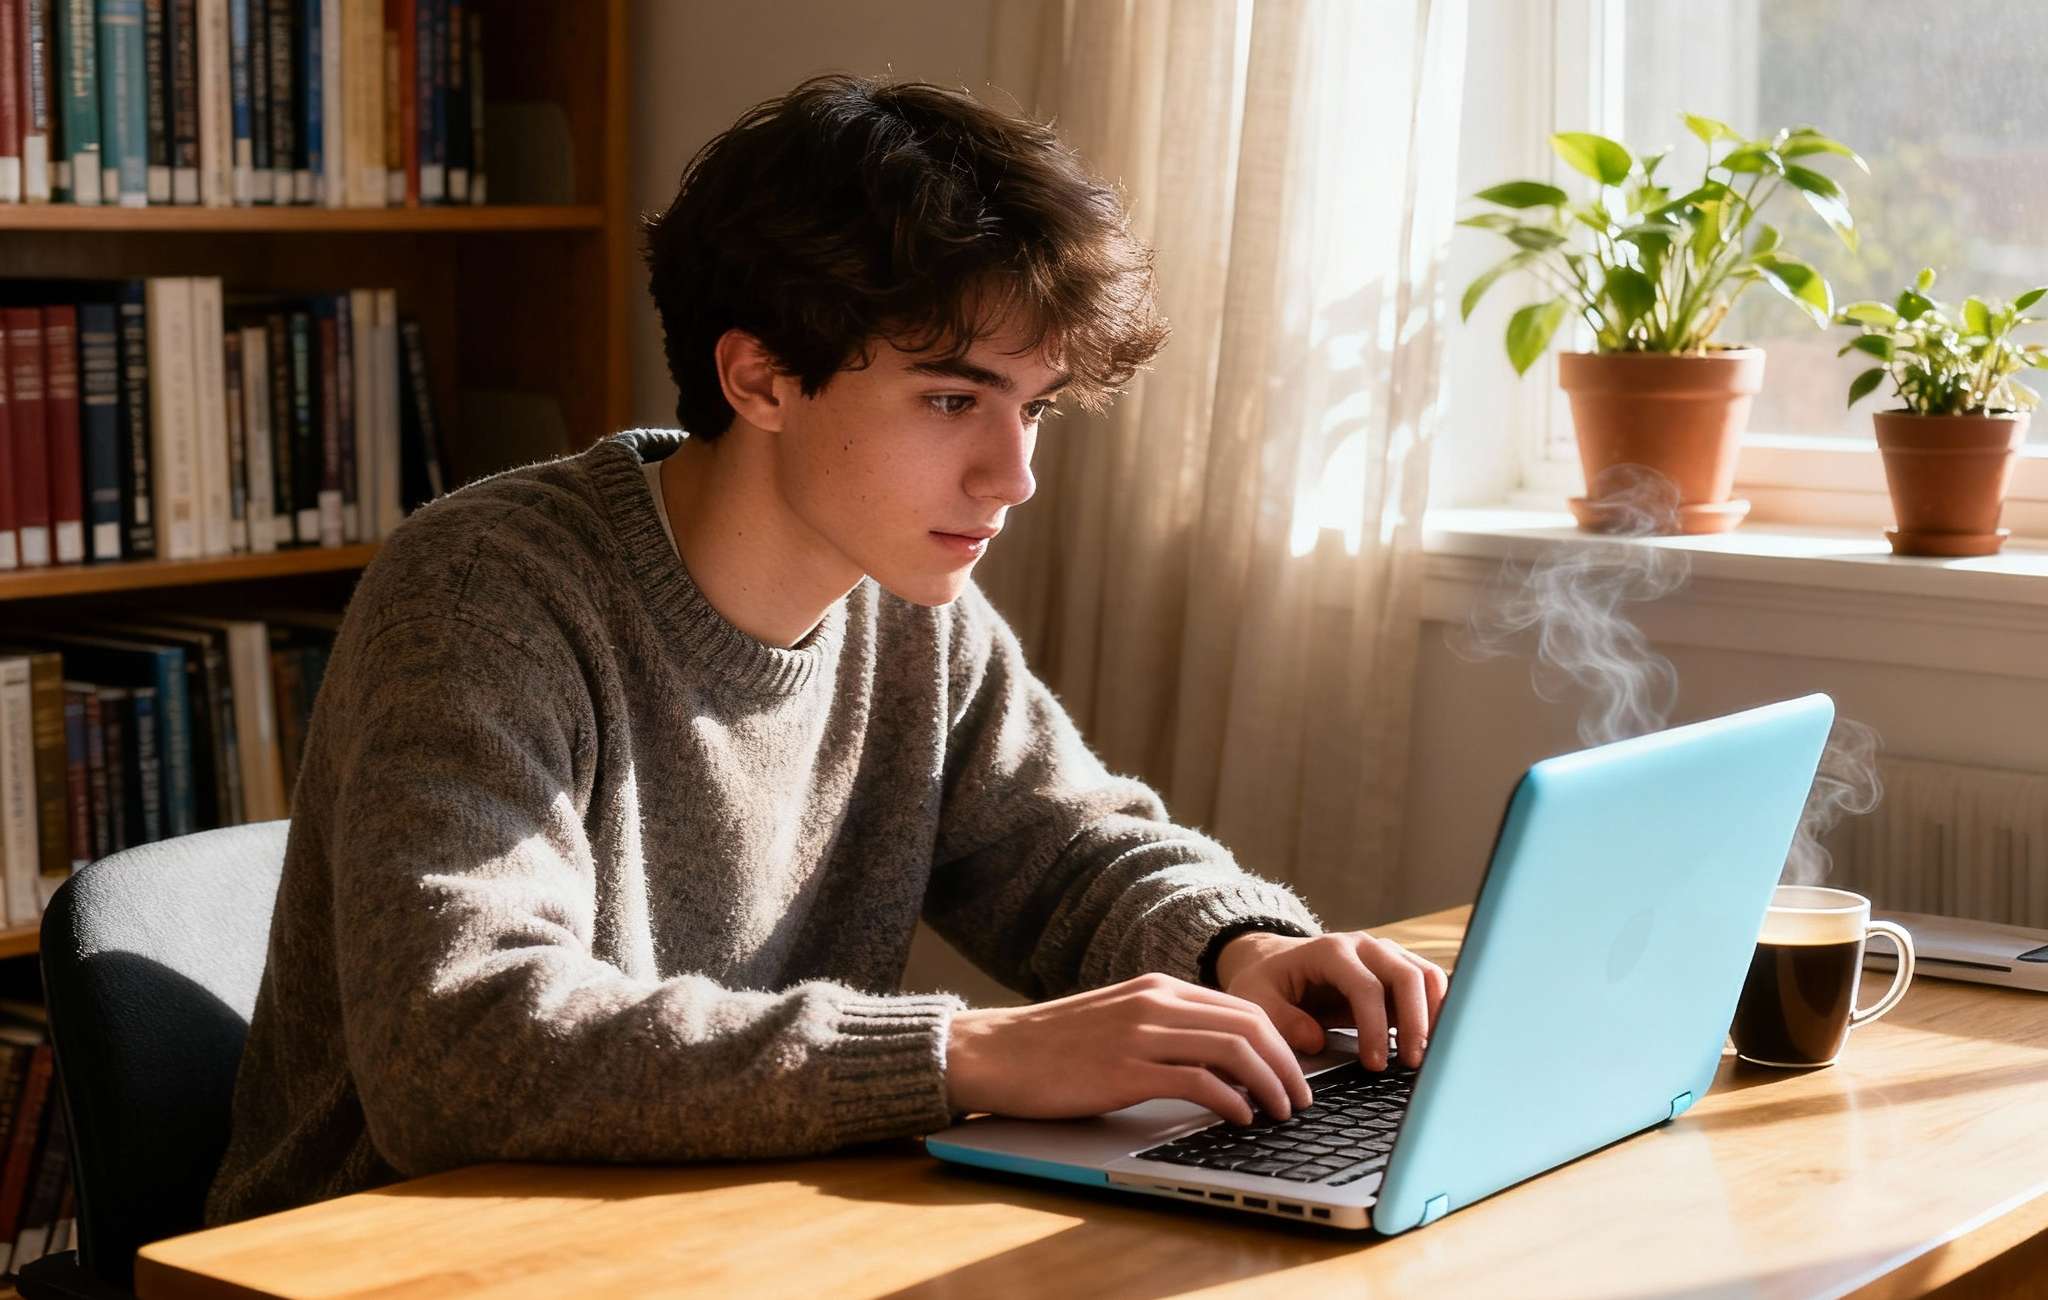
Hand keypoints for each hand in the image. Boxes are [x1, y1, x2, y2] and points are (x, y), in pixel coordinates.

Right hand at [943, 973, 1315, 1125]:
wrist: (995, 1053)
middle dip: (1288, 1064)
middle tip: (1301, 1098)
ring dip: (1269, 1084)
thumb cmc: (1052, 1046)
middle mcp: (1155, 1003)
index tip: (1295, 1073)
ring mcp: (1141, 1034)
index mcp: (1157, 988)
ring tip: (1281, 1111)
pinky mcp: (1125, 1070)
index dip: (1281, 1041)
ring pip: (1234, 1049)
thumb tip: (1215, 1058)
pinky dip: (1232, 1101)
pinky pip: (1198, 1081)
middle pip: (1250, 1024)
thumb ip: (1163, 1028)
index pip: (1242, 1007)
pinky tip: (1241, 1118)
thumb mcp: (1117, 1020)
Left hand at [1215, 930, 1448, 1070]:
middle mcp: (1364, 946)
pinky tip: (1431, 1039)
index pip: (1366, 986)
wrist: (1275, 961)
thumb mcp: (1256, 1000)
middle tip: (1413, 1063)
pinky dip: (1437, 1009)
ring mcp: (1385, 954)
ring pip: (1427, 975)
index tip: (1376, 1064)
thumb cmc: (1267, 982)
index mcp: (1329, 951)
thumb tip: (1315, 1040)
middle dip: (1415, 1022)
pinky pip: (1430, 983)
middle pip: (1407, 975)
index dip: (1374, 1027)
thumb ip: (1281, 1020)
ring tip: (1427, 1054)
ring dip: (1434, 1015)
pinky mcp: (1397, 969)